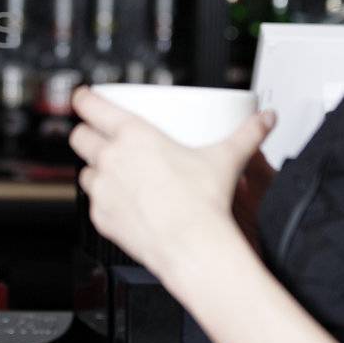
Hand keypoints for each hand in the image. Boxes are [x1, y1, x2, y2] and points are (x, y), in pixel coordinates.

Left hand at [69, 87, 274, 278]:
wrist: (192, 246)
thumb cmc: (203, 202)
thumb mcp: (226, 158)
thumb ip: (248, 134)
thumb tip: (265, 120)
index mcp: (133, 135)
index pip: (90, 105)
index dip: (83, 97)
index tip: (83, 96)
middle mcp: (111, 159)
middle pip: (78, 136)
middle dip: (86, 133)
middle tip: (98, 135)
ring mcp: (102, 189)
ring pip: (83, 170)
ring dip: (94, 169)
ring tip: (114, 172)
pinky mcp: (100, 216)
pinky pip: (93, 202)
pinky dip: (104, 200)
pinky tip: (123, 202)